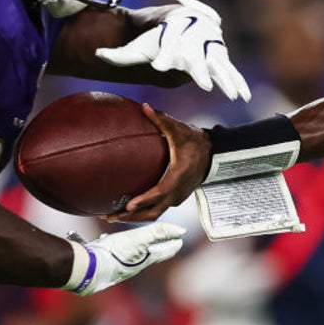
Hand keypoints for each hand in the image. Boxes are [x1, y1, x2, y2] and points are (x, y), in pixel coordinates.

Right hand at [63, 221, 186, 295]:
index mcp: (145, 259)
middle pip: (151, 255)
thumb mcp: (139, 238)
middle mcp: (135, 265)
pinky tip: (110, 244)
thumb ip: (159, 233)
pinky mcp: (107, 266)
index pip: (164, 251)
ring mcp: (121, 267)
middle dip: (160, 248)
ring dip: (140, 249)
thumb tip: (182, 231)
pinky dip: (120, 249)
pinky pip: (118, 256)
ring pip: (135, 257)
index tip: (180, 240)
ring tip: (141, 244)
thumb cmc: (114, 252)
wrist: (88, 269)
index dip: (172, 244)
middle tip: (166, 244)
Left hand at [96, 0, 250, 100]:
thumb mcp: (139, 47)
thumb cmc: (159, 38)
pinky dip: (238, 82)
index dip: (163, 58)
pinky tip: (245, 96)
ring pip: (218, 66)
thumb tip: (97, 55)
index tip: (160, 66)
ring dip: (225, 79)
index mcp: (172, 44)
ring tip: (232, 94)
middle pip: (196, 60)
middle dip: (200, 70)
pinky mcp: (219, 59)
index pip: (167, 52)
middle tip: (202, 82)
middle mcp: (192, 48)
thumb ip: (120, 54)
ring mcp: (208, 53)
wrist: (185, 20)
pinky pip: (230, 71)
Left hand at [107, 104, 211, 222]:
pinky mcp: (175, 198)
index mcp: (178, 176)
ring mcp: (176, 198)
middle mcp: (177, 192)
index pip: (160, 192)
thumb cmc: (195, 142)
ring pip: (153, 214)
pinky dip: (142, 212)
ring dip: (134, 218)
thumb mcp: (179, 130)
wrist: (213, 154)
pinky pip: (157, 209)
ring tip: (112, 216)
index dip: (145, 200)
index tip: (129, 205)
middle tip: (109, 216)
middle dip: (131, 217)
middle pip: (152, 212)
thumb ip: (161, 119)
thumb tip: (144, 106)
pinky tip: (127, 209)